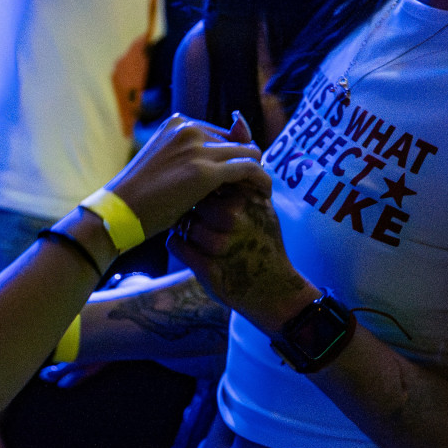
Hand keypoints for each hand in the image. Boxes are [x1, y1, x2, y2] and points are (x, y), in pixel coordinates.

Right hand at [102, 112, 267, 239]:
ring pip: (248, 153)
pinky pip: (250, 169)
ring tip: (259, 192)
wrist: (119, 211)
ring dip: (257, 172)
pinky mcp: (206, 171)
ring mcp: (197, 148)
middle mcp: (189, 128)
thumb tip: (222, 166)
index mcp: (178, 122)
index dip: (231, 156)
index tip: (237, 178)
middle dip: (245, 163)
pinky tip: (264, 194)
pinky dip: (262, 180)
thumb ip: (192, 158)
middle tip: (249, 188)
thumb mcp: (166, 167)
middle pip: (237, 143)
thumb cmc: (139, 196)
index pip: (221, 135)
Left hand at [168, 182, 315, 334]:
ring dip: (186, 229)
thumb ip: (244, 184)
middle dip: (194, 210)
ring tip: (200, 237)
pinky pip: (175, 244)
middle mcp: (234, 220)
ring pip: (182, 223)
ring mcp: (219, 244)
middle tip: (202, 221)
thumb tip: (224, 159)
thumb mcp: (262, 209)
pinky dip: (179, 244)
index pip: (207, 181)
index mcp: (246, 200)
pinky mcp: (206, 267)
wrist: (273, 287)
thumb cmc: (263, 242)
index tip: (210, 201)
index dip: (203, 190)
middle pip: (192, 201)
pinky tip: (192, 249)